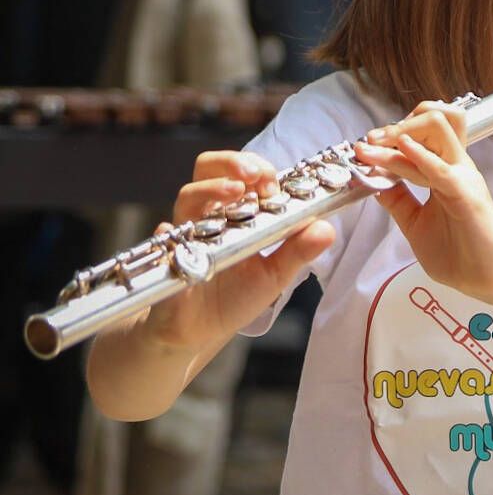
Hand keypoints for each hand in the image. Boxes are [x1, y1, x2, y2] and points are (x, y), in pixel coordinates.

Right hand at [141, 151, 334, 352]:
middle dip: (231, 163)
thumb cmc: (235, 296)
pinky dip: (173, 234)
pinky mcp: (168, 258)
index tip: (275, 180)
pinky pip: (165, 241)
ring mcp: (185, 234)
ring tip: (235, 192)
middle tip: (255, 175)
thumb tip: (326, 229)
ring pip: (188, 196)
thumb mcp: (275, 274)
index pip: (244, 175)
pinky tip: (187, 240)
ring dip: (211, 189)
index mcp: (236, 212)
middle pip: (209, 169)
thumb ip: (298, 251)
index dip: (259, 169)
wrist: (198, 331)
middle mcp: (209, 216)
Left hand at [354, 101, 492, 302]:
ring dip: (401, 132)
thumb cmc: (458, 253)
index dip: (392, 133)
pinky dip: (419, 155)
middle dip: (393, 126)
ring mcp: (462, 176)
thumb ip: (398, 200)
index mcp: (446, 171)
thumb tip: (374, 181)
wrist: (486, 279)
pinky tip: (402, 148)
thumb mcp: (415, 223)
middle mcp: (456, 166)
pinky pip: (439, 167)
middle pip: (432, 120)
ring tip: (375, 145)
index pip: (424, 132)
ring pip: (436, 130)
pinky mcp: (465, 193)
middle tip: (367, 141)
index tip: (364, 148)